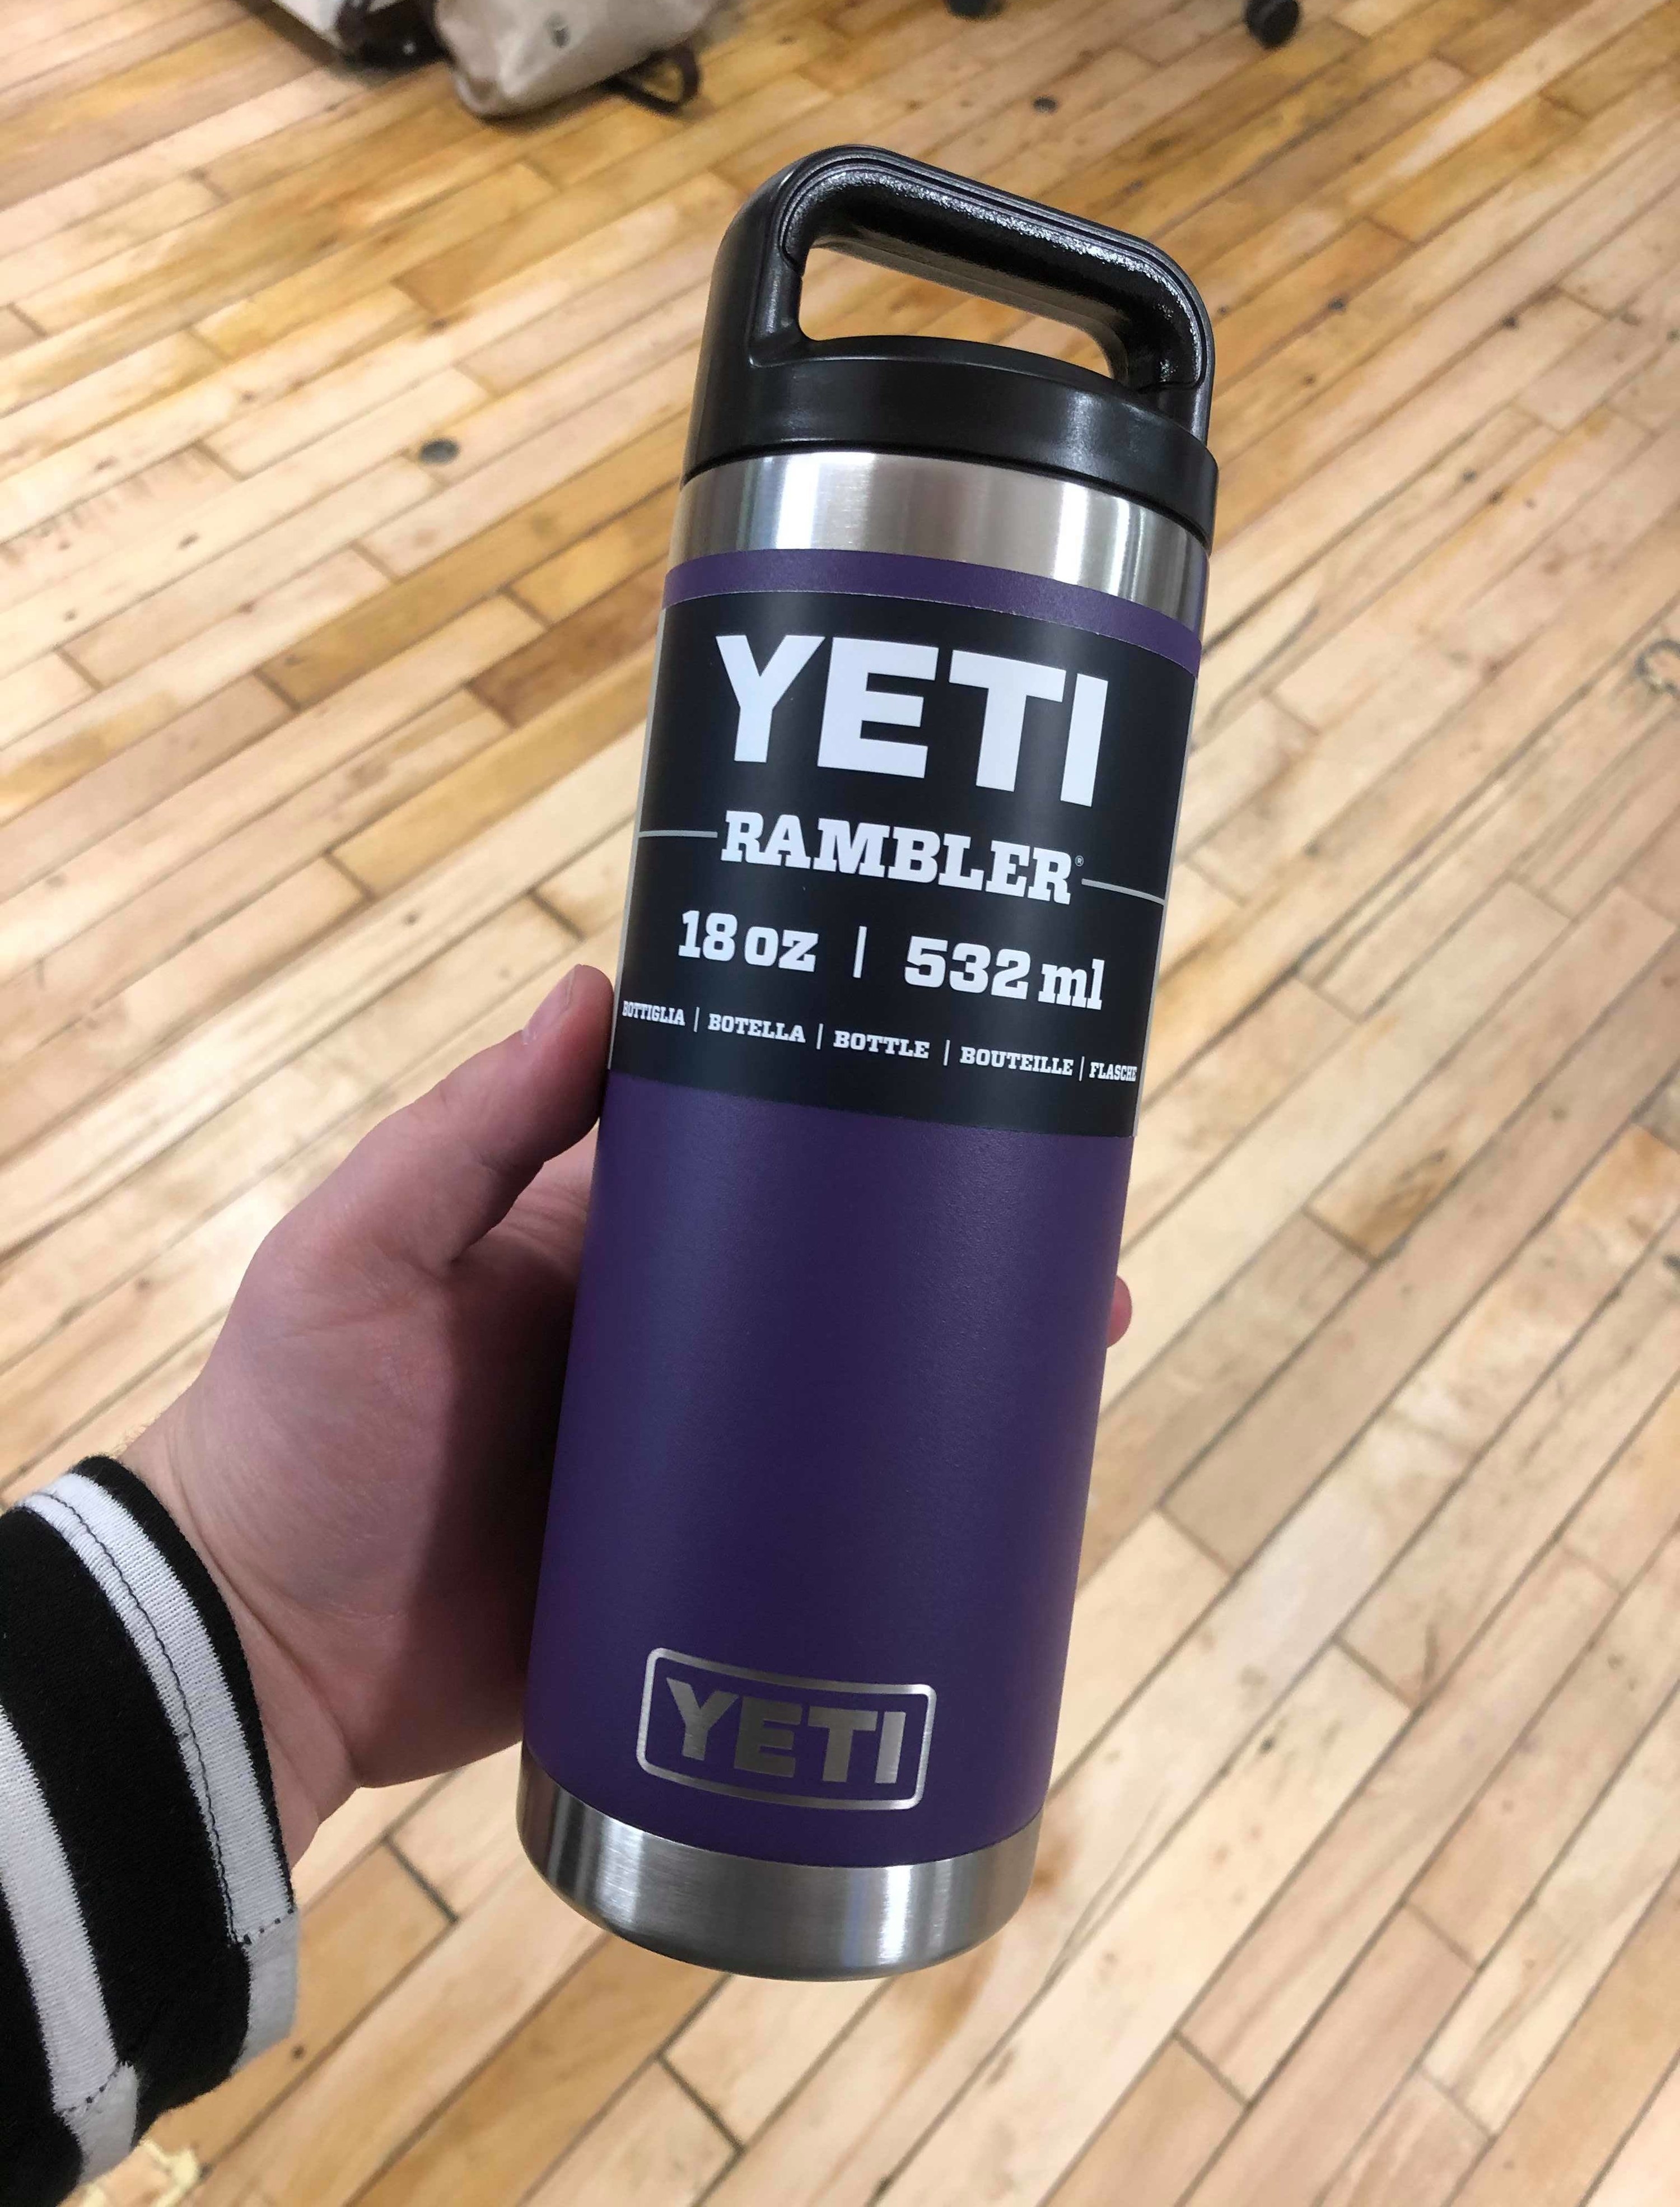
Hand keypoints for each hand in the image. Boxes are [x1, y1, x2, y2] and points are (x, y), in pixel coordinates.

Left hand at [126, 963, 1132, 1862]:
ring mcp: (683, 1460)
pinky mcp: (694, 1575)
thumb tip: (598, 990)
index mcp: (593, 1245)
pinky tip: (998, 1502)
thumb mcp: (360, 1256)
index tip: (968, 1098)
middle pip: (829, 1281)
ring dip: (954, 1381)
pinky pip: (818, 1533)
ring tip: (1075, 1362)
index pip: (752, 1161)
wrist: (259, 1651)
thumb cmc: (297, 1431)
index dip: (855, 1125)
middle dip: (947, 1259)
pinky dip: (904, 1514)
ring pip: (847, 1405)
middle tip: (1079, 1257)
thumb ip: (466, 1135)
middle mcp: (658, 1340)